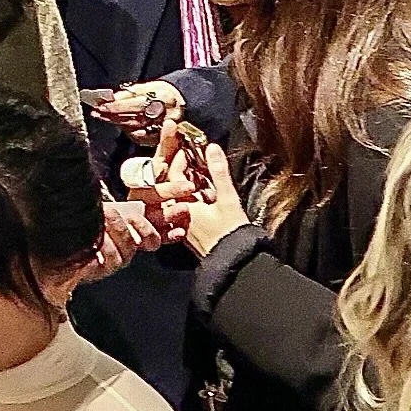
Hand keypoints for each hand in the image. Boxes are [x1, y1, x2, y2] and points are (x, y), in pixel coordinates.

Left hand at [90, 78, 180, 134]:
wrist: (188, 105)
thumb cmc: (166, 94)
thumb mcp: (151, 86)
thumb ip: (131, 92)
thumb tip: (111, 97)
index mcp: (163, 97)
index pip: (134, 103)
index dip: (116, 106)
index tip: (100, 105)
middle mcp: (166, 114)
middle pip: (134, 118)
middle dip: (113, 116)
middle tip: (97, 113)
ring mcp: (167, 129)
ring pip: (137, 129)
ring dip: (119, 124)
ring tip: (106, 118)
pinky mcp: (165, 140)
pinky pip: (143, 138)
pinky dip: (131, 133)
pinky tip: (123, 127)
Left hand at [164, 134, 247, 255]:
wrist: (237, 263)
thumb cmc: (230, 235)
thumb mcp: (227, 199)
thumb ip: (219, 173)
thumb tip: (212, 149)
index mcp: (180, 206)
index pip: (173, 176)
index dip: (180, 159)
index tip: (188, 147)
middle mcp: (177, 216)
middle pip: (176, 185)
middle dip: (186, 170)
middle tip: (195, 156)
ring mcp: (184, 224)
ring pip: (183, 196)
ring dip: (193, 183)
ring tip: (204, 171)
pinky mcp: (193, 231)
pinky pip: (190, 207)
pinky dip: (198, 197)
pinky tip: (209, 192)